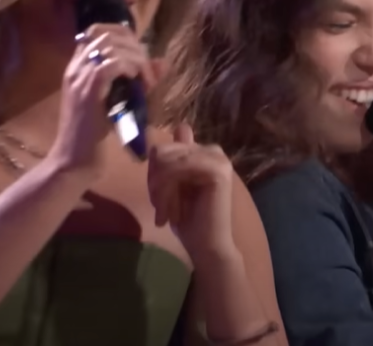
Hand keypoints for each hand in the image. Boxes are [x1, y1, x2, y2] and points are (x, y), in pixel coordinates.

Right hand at [46, 23, 160, 179]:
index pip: (97, 30)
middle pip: (105, 32)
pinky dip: (131, 68)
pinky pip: (111, 65)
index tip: (139, 54)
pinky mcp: (88, 92)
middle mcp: (75, 68)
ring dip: (136, 58)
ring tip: (145, 81)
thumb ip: (136, 81)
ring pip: (110, 46)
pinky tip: (139, 84)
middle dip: (134, 45)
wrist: (72, 162)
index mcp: (77, 68)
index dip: (123, 34)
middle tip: (146, 70)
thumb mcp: (119, 102)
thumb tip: (162, 61)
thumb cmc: (93, 136)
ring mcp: (79, 78)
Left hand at [147, 124, 236, 261]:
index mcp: (202, 153)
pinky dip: (167, 191)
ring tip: (164, 213)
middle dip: (155, 180)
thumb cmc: (189, 220)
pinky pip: (179, 168)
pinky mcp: (218, 170)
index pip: (164, 147)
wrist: (207, 246)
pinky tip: (169, 212)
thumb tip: (179, 126)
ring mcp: (218, 159)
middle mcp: (213, 151)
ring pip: (168, 160)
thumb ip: (171, 160)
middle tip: (159, 207)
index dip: (154, 170)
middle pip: (163, 151)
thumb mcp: (171, 186)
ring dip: (160, 189)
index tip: (156, 195)